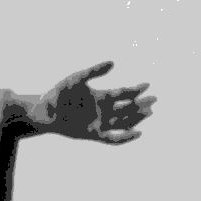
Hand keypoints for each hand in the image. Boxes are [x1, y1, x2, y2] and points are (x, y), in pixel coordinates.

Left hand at [37, 60, 155, 143]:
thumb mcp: (76, 79)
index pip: (123, 93)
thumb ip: (94, 71)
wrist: (44, 112)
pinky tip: (137, 133)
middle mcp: (103, 110)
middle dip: (141, 104)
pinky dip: (125, 137)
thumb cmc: (58, 93)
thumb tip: (114, 63)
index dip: (136, 90)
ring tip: (149, 112)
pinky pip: (113, 138)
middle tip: (155, 100)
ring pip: (123, 121)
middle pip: (127, 108)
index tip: (148, 85)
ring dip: (137, 118)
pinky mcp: (93, 134)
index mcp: (101, 96)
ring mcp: (99, 123)